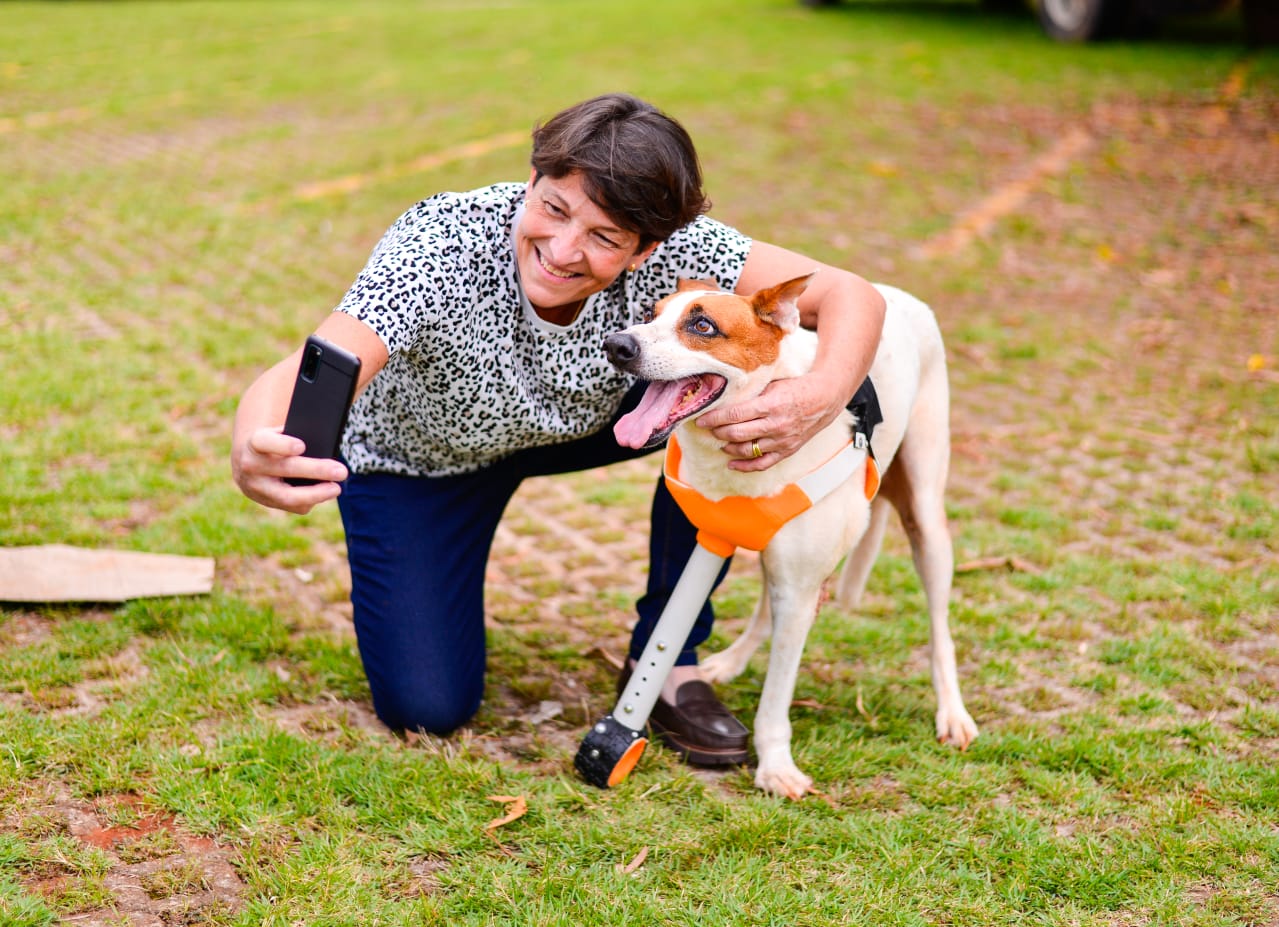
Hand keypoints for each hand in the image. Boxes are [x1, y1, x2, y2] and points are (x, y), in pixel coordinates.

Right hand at [231, 426, 348, 513]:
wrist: (249, 463)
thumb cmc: (275, 444)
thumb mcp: (279, 434)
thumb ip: (296, 438)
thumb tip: (326, 448)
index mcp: (255, 443)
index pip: (264, 442)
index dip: (282, 445)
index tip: (302, 446)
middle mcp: (251, 466)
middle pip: (285, 469)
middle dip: (316, 470)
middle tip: (341, 471)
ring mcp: (257, 488)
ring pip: (288, 496)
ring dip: (316, 494)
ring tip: (336, 488)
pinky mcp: (266, 502)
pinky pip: (292, 506)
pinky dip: (311, 500)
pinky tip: (325, 493)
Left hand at [695, 372, 842, 471]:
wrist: (824, 399)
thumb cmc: (795, 387)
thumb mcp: (772, 384)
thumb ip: (751, 393)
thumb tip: (724, 399)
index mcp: (770, 405)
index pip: (734, 415)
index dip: (714, 419)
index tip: (701, 419)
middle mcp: (775, 425)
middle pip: (737, 434)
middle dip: (717, 432)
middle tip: (707, 428)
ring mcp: (781, 441)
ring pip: (747, 450)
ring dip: (728, 447)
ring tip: (719, 440)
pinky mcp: (786, 451)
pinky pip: (762, 464)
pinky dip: (744, 466)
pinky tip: (731, 463)